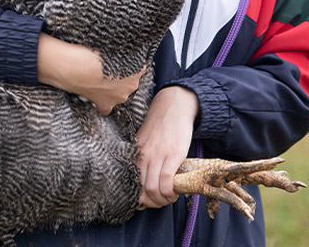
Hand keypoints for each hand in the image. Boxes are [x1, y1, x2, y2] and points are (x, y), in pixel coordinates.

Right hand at [36, 34, 141, 115]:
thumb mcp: (112, 44)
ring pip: (119, 94)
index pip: (140, 68)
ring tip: (99, 79)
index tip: (121, 61)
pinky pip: (106, 108)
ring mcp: (118, 97)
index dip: (129, 64)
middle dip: (121, 78)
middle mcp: (131, 86)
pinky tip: (96, 96)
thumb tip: (123, 43)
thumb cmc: (92, 53)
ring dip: (112, 89)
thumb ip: (122, 49)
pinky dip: (102, 103)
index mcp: (138, 69)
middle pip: (130, 82)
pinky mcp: (105, 104)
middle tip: (108, 69)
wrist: (77, 66)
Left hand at [134, 86, 198, 209]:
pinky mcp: (173, 154)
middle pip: (143, 189)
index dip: (141, 199)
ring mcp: (157, 155)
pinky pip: (167, 180)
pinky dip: (170, 192)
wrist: (174, 106)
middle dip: (153, 202)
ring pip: (153, 188)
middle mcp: (144, 156)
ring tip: (170, 197)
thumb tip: (147, 178)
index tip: (149, 202)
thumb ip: (144, 157)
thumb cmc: (161, 125)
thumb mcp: (145, 141)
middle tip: (162, 202)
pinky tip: (175, 192)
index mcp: (136, 154)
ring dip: (163, 200)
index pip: (133, 183)